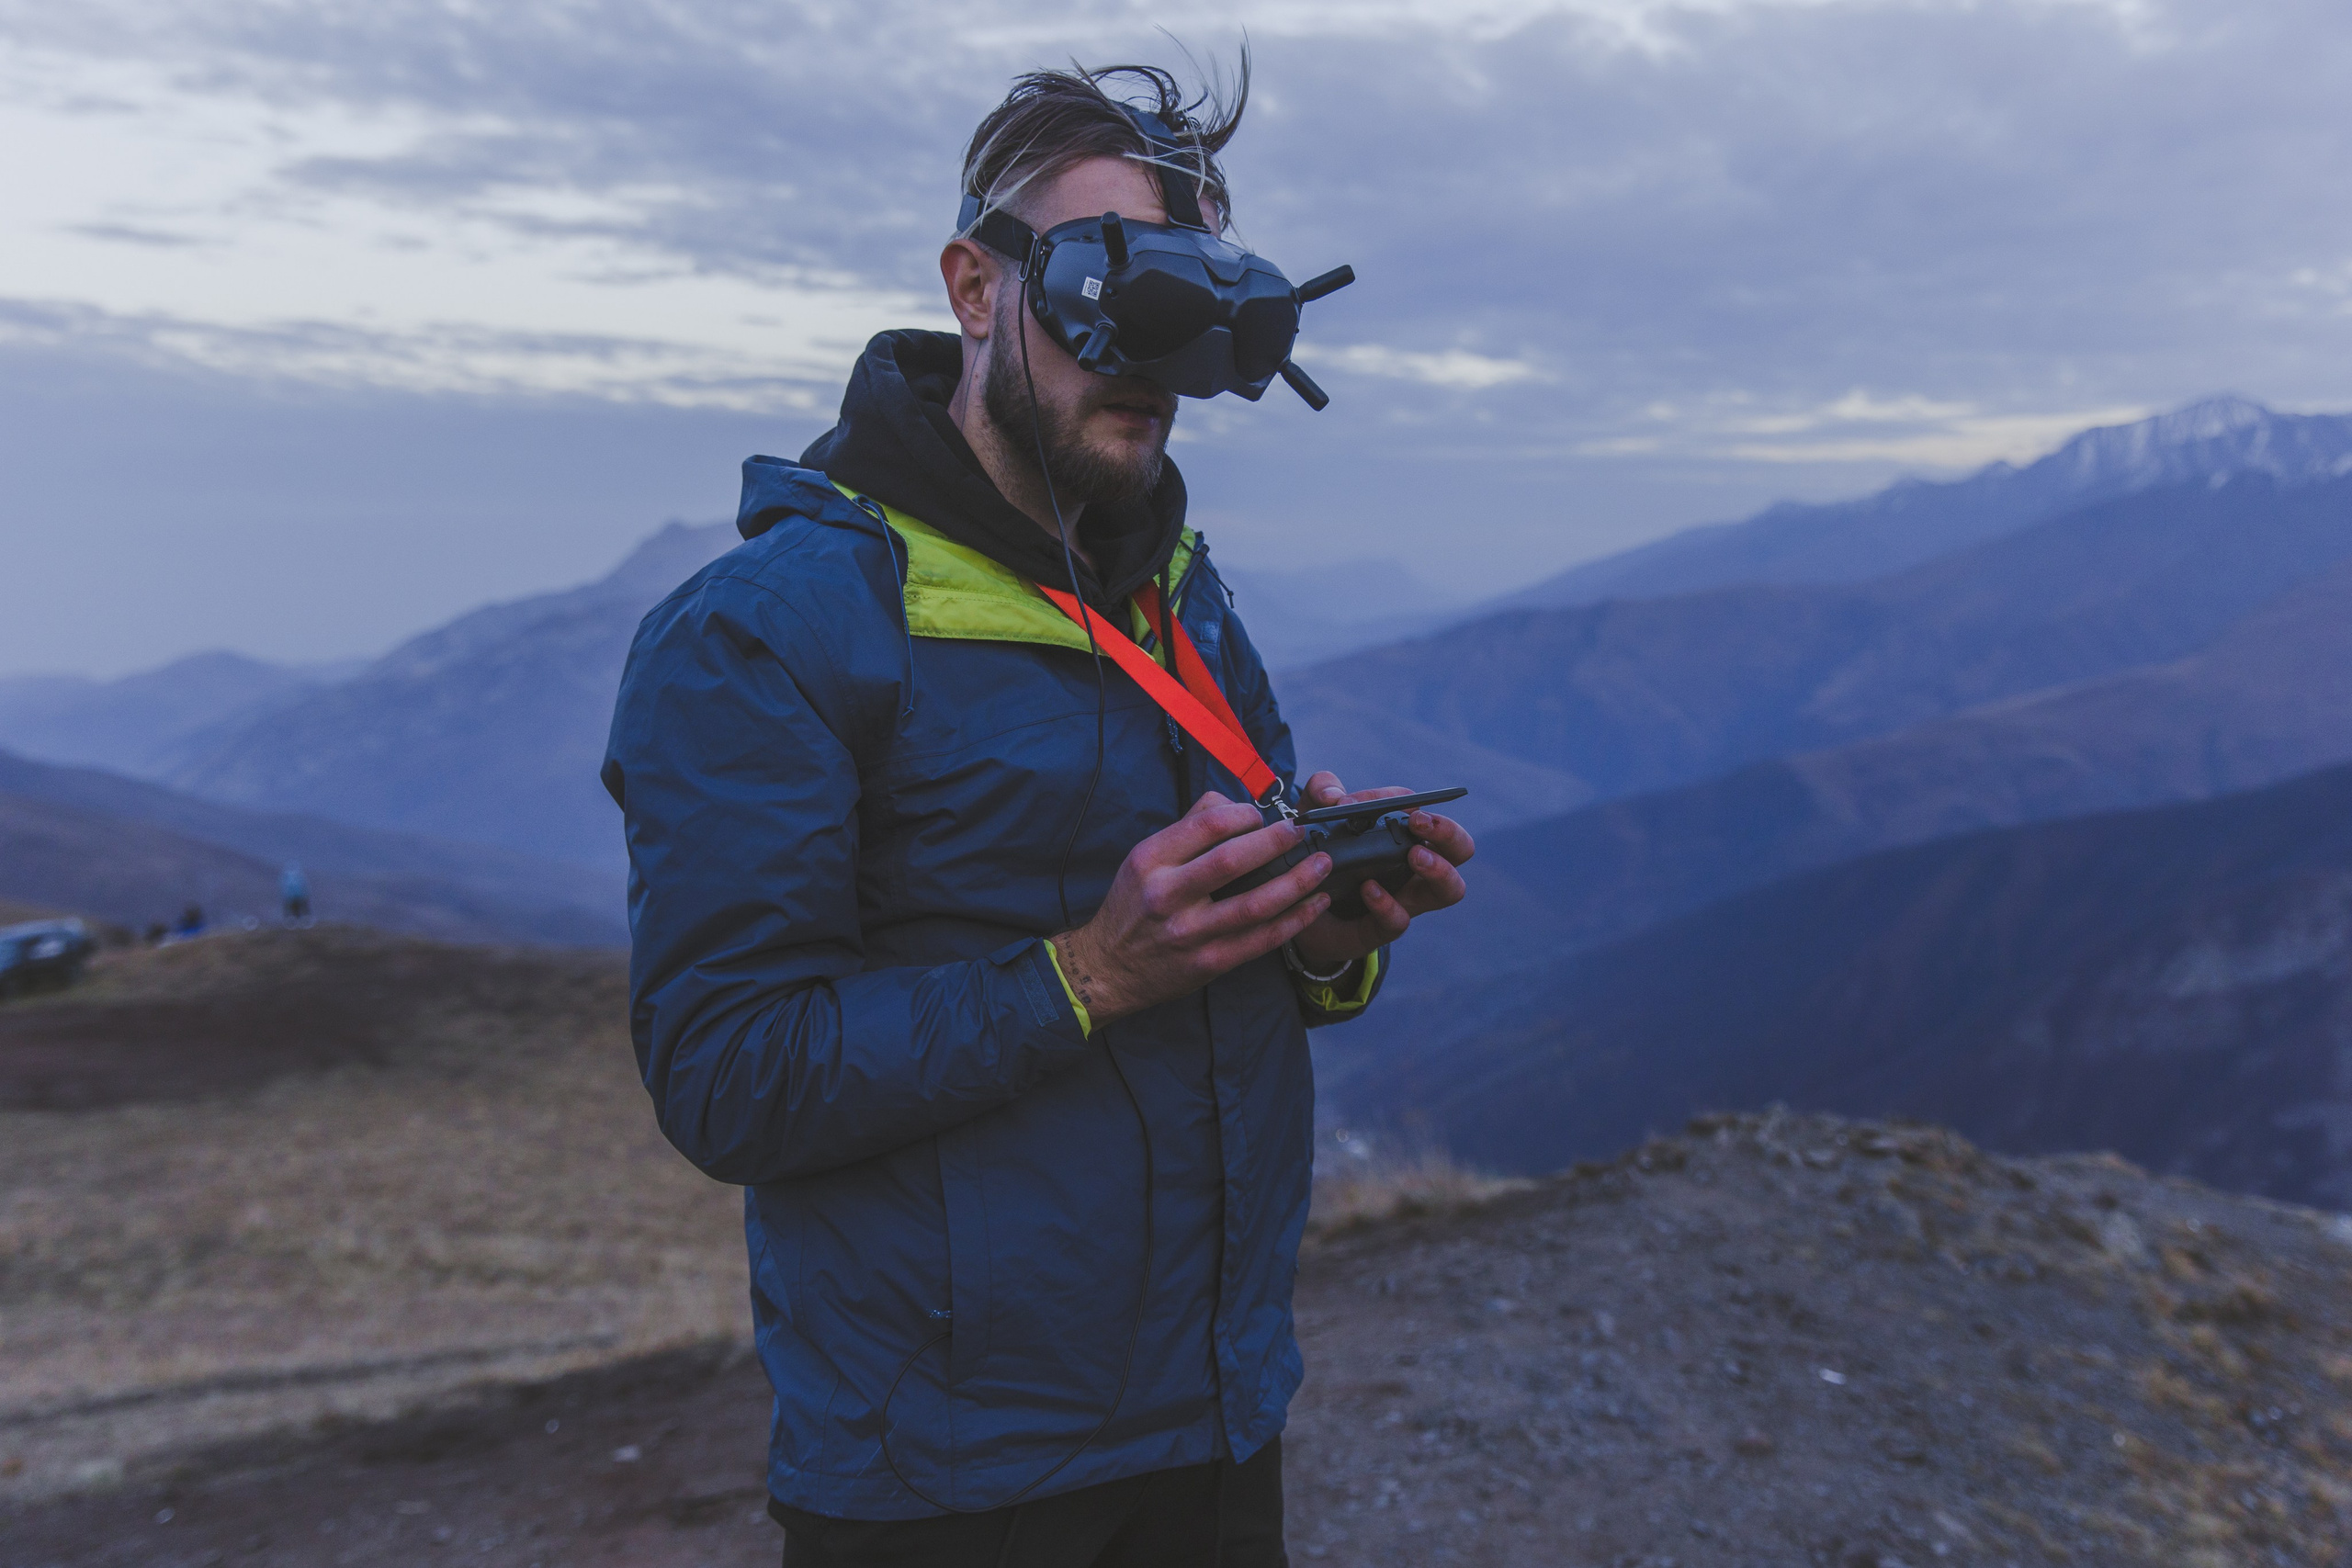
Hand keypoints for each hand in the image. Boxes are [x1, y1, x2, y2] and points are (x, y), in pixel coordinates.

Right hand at [1052, 791, 1333, 1027]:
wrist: (1107, 969)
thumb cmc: (1132, 906)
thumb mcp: (1143, 859)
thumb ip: (1188, 828)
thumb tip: (1234, 805)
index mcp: (1151, 861)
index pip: (1205, 826)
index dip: (1242, 814)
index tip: (1260, 815)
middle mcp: (1167, 895)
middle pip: (1233, 861)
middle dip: (1276, 842)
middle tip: (1302, 831)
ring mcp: (1190, 933)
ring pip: (1256, 904)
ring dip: (1297, 882)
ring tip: (1323, 864)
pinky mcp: (1210, 962)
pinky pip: (1262, 939)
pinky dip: (1295, 920)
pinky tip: (1315, 903)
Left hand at [1286, 771, 1474, 974]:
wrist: (1291, 907)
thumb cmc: (1316, 854)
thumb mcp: (1313, 815)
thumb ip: (1321, 791)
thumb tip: (1334, 797)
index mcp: (1404, 838)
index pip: (1430, 819)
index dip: (1419, 807)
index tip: (1405, 804)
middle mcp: (1413, 869)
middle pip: (1460, 851)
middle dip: (1450, 834)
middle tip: (1419, 823)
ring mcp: (1402, 900)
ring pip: (1449, 890)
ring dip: (1439, 870)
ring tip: (1415, 855)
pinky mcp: (1379, 928)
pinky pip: (1398, 921)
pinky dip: (1387, 903)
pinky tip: (1368, 888)